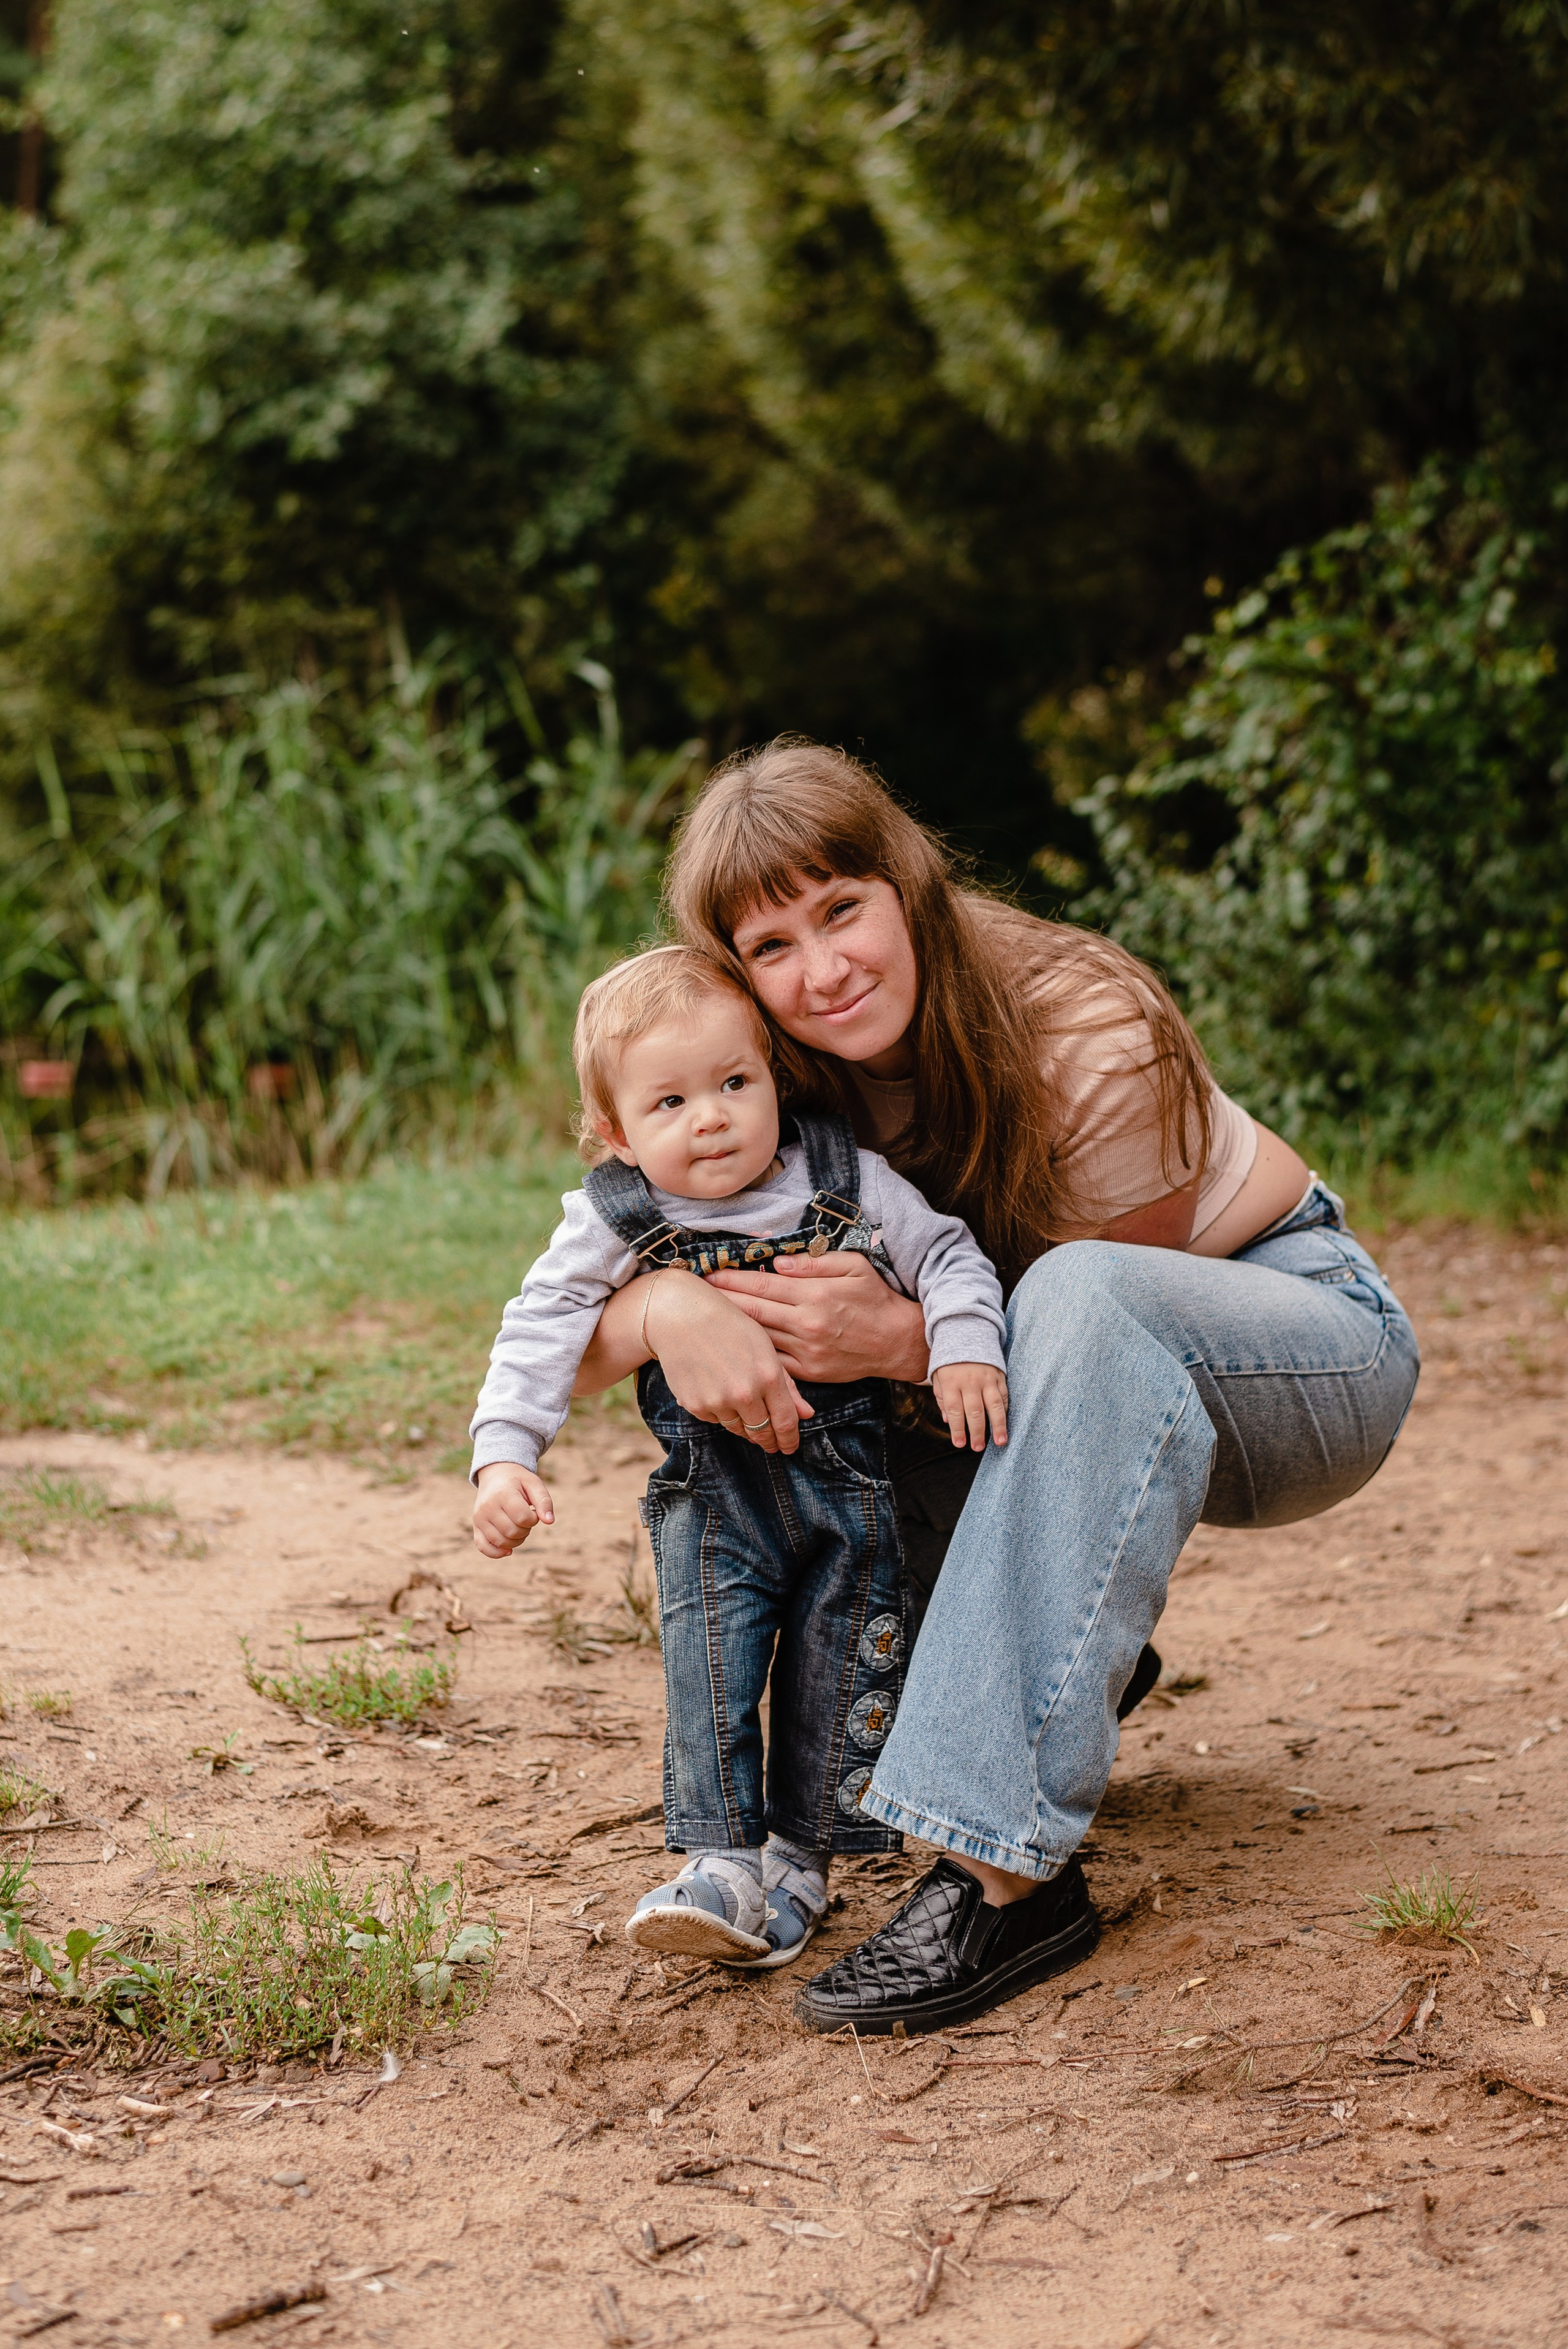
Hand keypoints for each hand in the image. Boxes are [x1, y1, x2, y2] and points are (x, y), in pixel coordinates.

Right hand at [472, 1461, 554, 1557]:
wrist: (495, 1474)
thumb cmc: (518, 1481)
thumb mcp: (534, 1484)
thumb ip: (544, 1501)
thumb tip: (549, 1521)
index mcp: (503, 1494)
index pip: (522, 1518)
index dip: (533, 1519)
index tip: (533, 1511)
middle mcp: (487, 1507)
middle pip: (512, 1532)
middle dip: (526, 1530)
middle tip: (526, 1518)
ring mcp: (479, 1518)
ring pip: (501, 1542)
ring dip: (516, 1540)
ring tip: (518, 1526)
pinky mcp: (476, 1526)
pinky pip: (483, 1547)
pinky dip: (497, 1553)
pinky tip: (508, 1550)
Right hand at [643, 1266, 813, 1453]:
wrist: (680, 1315)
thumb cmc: (729, 1325)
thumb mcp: (764, 1347)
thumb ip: (787, 1384)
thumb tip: (807, 1415)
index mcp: (768, 1375)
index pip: (785, 1421)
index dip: (789, 1439)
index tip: (789, 1447)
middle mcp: (744, 1393)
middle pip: (761, 1432)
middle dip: (768, 1440)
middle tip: (771, 1444)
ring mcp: (718, 1401)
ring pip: (737, 1428)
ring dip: (744, 1426)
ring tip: (744, 1415)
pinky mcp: (695, 1405)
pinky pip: (714, 1419)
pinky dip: (720, 1412)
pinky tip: (717, 1393)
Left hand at [706, 1250, 930, 1383]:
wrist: (897, 1342)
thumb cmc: (875, 1299)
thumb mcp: (852, 1267)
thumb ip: (814, 1264)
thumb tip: (778, 1263)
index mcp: (815, 1295)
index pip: (762, 1285)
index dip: (732, 1279)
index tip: (709, 1273)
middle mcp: (807, 1324)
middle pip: (753, 1311)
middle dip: (721, 1301)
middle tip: (695, 1293)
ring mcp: (806, 1351)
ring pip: (758, 1338)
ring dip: (731, 1327)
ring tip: (707, 1318)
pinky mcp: (809, 1372)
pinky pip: (773, 1362)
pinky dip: (752, 1354)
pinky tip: (734, 1347)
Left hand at [930, 1361, 1008, 1450]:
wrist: (966, 1333)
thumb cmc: (949, 1361)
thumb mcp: (938, 1376)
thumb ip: (942, 1398)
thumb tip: (948, 1421)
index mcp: (951, 1383)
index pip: (954, 1410)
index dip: (957, 1429)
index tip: (960, 1443)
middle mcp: (969, 1381)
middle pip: (974, 1411)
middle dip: (977, 1432)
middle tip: (978, 1448)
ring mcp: (986, 1378)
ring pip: (994, 1405)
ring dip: (997, 1426)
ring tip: (1000, 1441)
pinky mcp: (999, 1375)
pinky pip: (1003, 1396)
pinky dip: (1004, 1411)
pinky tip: (1004, 1424)